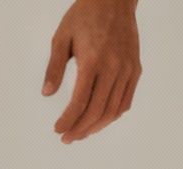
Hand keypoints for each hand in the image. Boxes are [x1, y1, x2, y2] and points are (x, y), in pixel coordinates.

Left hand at [42, 0, 141, 143]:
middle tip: (67, 138)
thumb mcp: (61, 37)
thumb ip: (54, 67)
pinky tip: (100, 120)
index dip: (68, 120)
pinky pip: (126, 100)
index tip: (58, 130)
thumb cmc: (84, 16)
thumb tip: (47, 93)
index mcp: (93, 60)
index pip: (80, 101)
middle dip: (80, 129)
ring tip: (81, 133)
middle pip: (97, 110)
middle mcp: (113, 67)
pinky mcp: (135, 69)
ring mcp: (127, 69)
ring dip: (97, 126)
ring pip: (114, 109)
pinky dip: (113, 115)